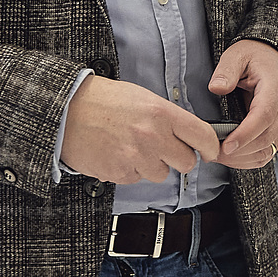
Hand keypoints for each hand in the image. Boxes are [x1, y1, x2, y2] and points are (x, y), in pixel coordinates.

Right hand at [59, 74, 220, 184]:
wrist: (66, 111)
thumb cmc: (102, 100)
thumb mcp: (142, 98)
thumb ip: (166, 117)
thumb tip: (186, 134)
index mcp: (162, 113)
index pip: (202, 135)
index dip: (211, 147)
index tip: (211, 151)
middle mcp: (153, 137)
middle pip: (186, 162)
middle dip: (178, 158)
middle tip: (164, 149)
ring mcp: (136, 157)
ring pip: (161, 174)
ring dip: (151, 165)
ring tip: (132, 147)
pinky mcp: (120, 173)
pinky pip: (136, 179)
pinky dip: (129, 170)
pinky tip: (117, 153)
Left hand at [209, 38, 277, 169]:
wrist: (275, 59)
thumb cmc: (257, 57)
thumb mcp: (238, 55)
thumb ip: (227, 71)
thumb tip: (216, 88)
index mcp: (275, 88)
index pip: (264, 116)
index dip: (246, 134)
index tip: (226, 145)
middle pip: (265, 138)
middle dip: (237, 152)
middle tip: (211, 152)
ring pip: (267, 150)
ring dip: (242, 159)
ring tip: (217, 155)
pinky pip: (268, 153)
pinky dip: (249, 160)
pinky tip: (231, 157)